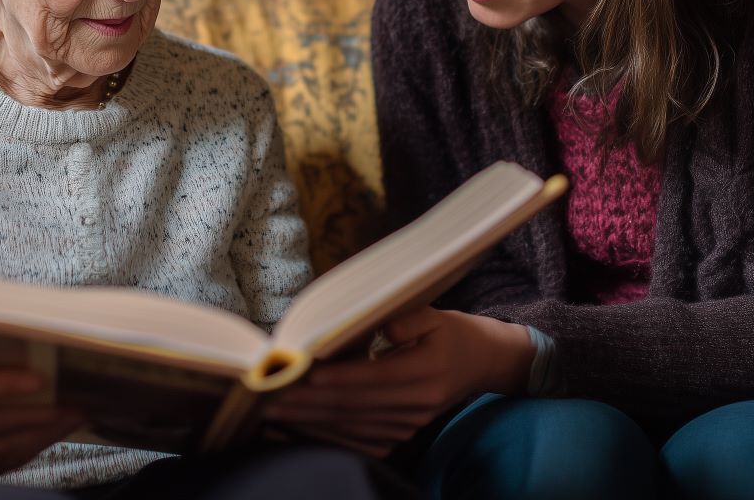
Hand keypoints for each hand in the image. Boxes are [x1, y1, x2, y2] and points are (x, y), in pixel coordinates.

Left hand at [262, 307, 532, 457]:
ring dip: (312, 421)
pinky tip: (300, 427)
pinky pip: (361, 441)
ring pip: (354, 427)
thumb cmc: (452, 331)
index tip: (305, 374)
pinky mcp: (403, 434)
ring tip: (275, 411)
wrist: (482, 363)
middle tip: (271, 396)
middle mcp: (419, 403)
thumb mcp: (436, 313)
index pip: (376, 376)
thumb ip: (407, 317)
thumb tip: (375, 324)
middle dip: (310, 403)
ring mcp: (411, 424)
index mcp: (427, 371)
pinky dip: (329, 435)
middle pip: (357, 406)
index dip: (340, 377)